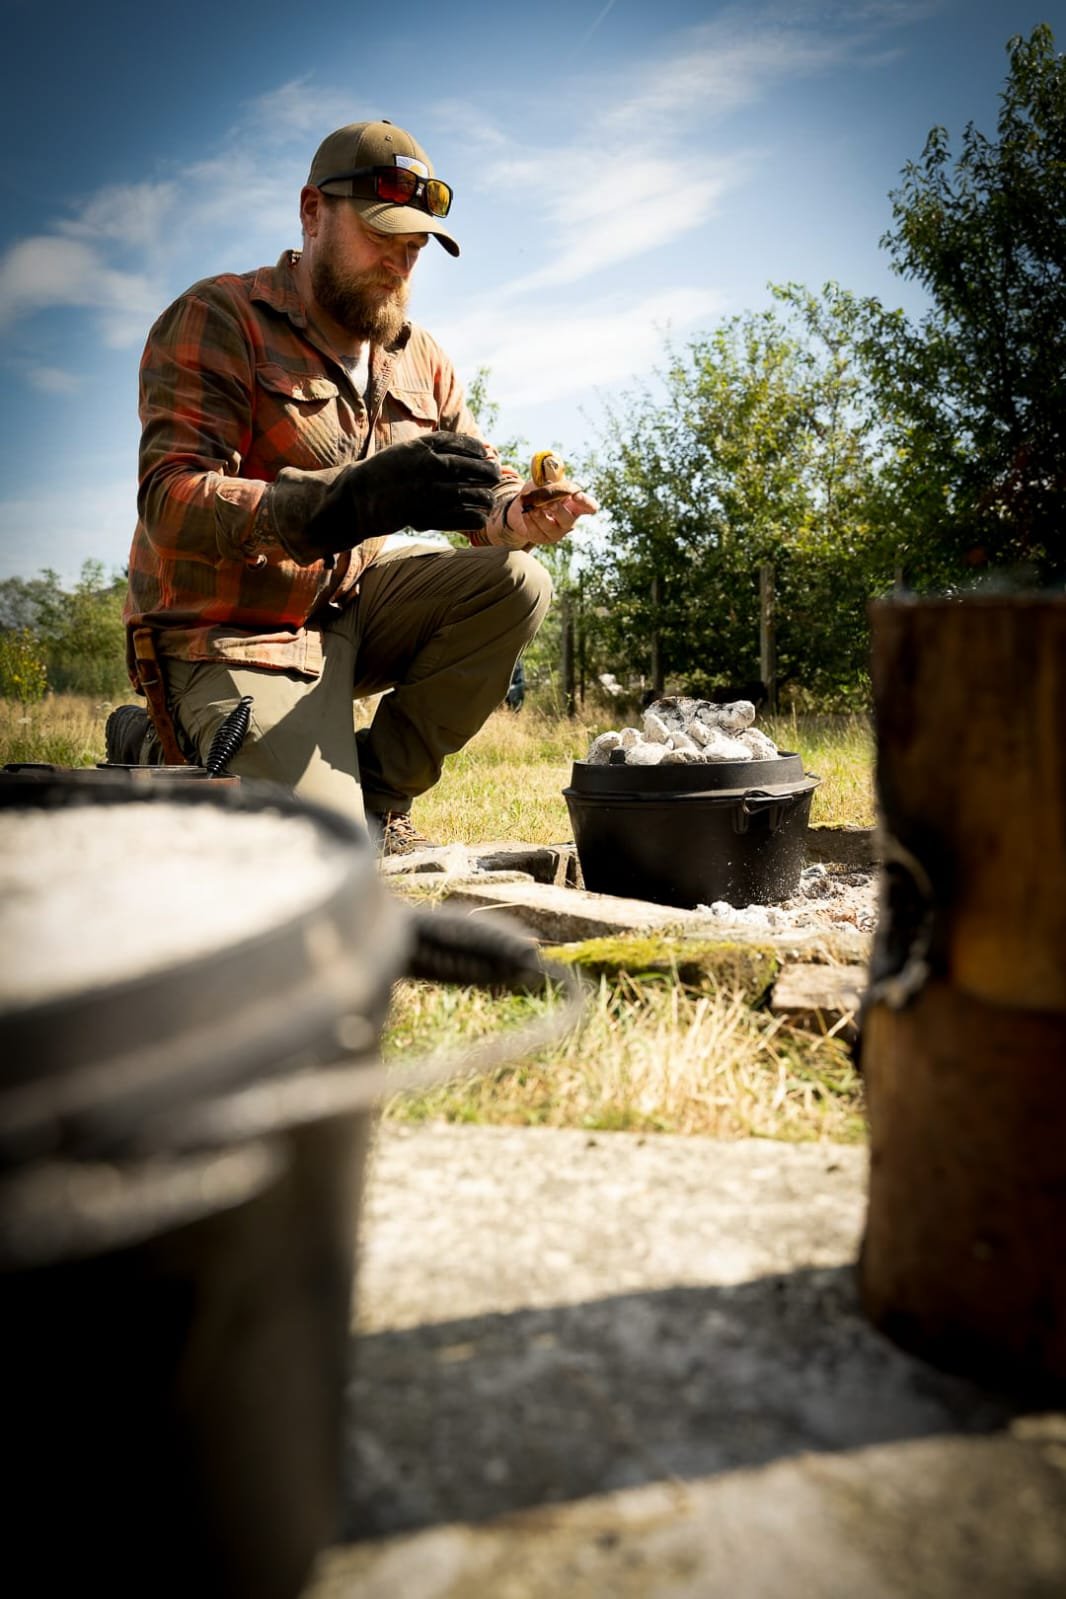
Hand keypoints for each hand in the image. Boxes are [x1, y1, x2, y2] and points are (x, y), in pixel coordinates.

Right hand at [303, 431, 500, 555]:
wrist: (358, 497)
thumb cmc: (385, 472)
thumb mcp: (406, 451)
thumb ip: (433, 449)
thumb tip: (468, 451)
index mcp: (421, 447)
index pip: (459, 443)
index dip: (476, 448)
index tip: (486, 453)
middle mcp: (426, 467)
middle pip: (468, 467)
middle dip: (487, 471)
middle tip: (495, 474)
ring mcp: (426, 492)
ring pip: (467, 493)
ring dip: (484, 496)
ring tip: (489, 498)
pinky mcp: (424, 514)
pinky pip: (457, 517)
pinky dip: (472, 518)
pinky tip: (480, 518)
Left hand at [496, 482, 598, 547]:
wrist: (523, 504)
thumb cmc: (540, 491)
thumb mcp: (545, 481)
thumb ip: (550, 480)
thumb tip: (551, 481)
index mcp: (576, 505)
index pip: (590, 507)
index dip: (585, 502)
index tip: (575, 494)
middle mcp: (569, 521)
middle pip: (569, 520)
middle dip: (558, 510)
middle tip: (548, 503)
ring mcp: (556, 532)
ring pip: (551, 527)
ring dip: (540, 515)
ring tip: (532, 506)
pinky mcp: (542, 537)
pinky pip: (536, 531)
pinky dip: (530, 520)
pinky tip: (526, 512)